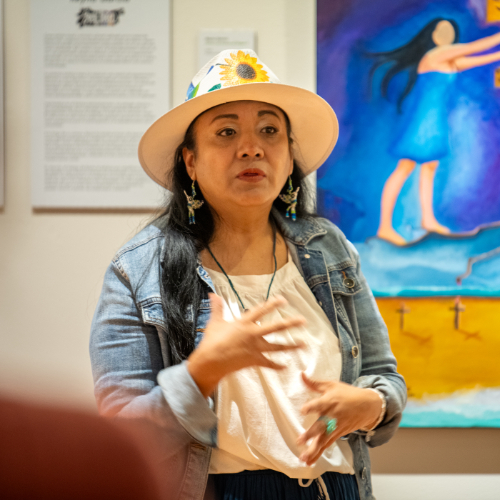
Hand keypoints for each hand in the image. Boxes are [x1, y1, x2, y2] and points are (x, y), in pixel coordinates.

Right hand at [188, 294, 305, 397]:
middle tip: (303, 320)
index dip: (273, 304)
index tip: (283, 300)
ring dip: (291, 346)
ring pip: (277, 347)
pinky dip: (277, 366)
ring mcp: (255, 348)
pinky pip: (268, 364)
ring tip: (303, 344)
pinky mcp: (254, 361)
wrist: (210, 362)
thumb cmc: (211, 341)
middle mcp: (253, 334)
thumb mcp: (215, 322)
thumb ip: (217, 308)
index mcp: (244, 323)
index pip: (261, 310)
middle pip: (276, 327)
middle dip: (291, 323)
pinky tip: (285, 367)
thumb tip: (212, 294)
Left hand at [296, 372, 381, 465]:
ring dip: (313, 450)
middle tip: (300, 441)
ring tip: (303, 458)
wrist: (368, 406)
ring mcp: (335, 427)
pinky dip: (319, 454)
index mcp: (330, 401)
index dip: (311, 407)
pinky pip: (327, 445)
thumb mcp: (332, 385)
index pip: (319, 404)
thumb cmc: (347, 394)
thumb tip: (301, 374)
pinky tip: (310, 461)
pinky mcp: (338, 434)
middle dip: (311, 434)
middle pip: (321, 426)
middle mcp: (332, 416)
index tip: (303, 410)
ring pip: (324, 440)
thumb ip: (314, 383)